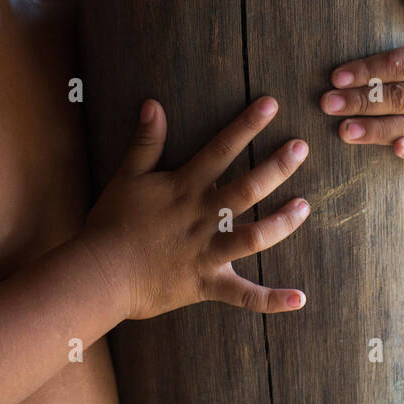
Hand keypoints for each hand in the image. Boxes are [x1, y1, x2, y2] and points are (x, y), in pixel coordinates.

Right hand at [79, 96, 310, 320]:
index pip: (221, 149)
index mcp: (185, 188)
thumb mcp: (127, 176)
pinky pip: (244, 296)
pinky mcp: (207, 284)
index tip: (271, 105)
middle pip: (247, 189)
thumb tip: (154, 104)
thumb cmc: (111, 223)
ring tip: (304, 207)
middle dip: (277, 167)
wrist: (99, 274)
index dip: (246, 125)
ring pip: (254, 237)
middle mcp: (203, 218)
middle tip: (302, 147)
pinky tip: (299, 298)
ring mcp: (207, 253)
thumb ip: (145, 141)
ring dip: (282, 223)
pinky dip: (271, 299)